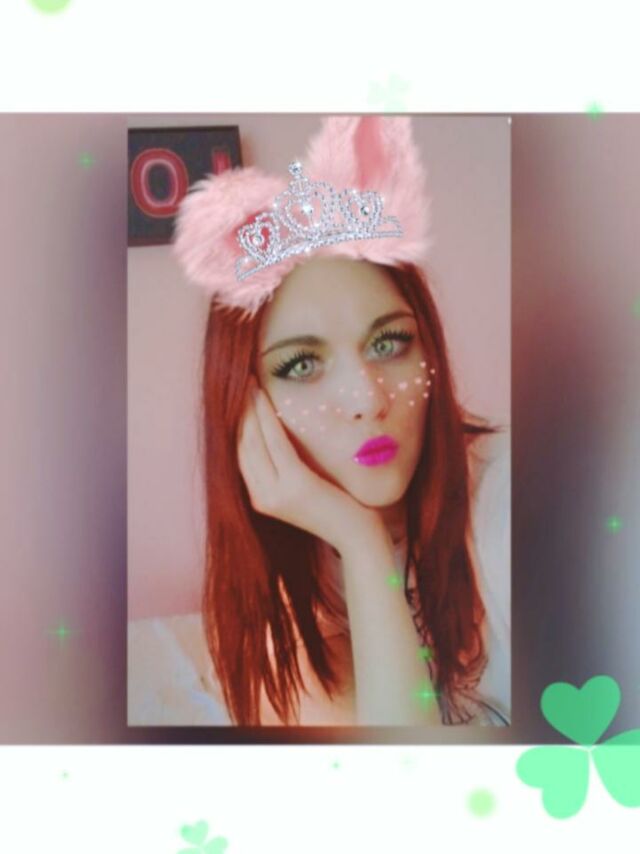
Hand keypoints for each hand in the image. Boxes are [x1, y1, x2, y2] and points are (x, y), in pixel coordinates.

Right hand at [237, 379, 381, 553]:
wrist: (357, 538)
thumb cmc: (337, 509)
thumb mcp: (303, 488)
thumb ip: (286, 469)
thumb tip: (279, 436)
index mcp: (260, 498)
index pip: (240, 454)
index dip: (236, 423)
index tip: (238, 397)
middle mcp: (262, 497)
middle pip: (242, 444)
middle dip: (239, 411)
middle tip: (240, 382)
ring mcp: (276, 493)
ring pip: (254, 440)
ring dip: (250, 408)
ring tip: (249, 383)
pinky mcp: (294, 485)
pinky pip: (276, 443)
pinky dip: (267, 417)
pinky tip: (264, 397)